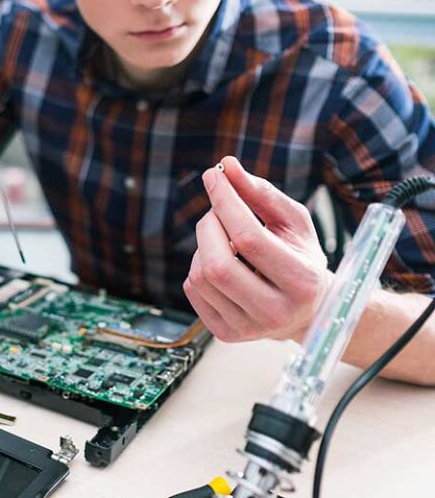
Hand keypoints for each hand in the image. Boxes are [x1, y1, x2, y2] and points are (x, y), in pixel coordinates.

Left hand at [183, 156, 331, 341]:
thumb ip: (262, 193)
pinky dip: (198, 266)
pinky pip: (192, 290)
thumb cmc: (300, 257)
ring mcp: (248, 328)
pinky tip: (221, 262)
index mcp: (300, 281)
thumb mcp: (293, 223)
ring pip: (201, 276)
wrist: (308, 311)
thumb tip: (226, 166)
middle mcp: (275, 311)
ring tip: (223, 238)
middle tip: (217, 210)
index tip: (214, 176)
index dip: (226, 202)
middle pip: (218, 263)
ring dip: (203, 245)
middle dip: (209, 225)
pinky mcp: (226, 334)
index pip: (249, 238)